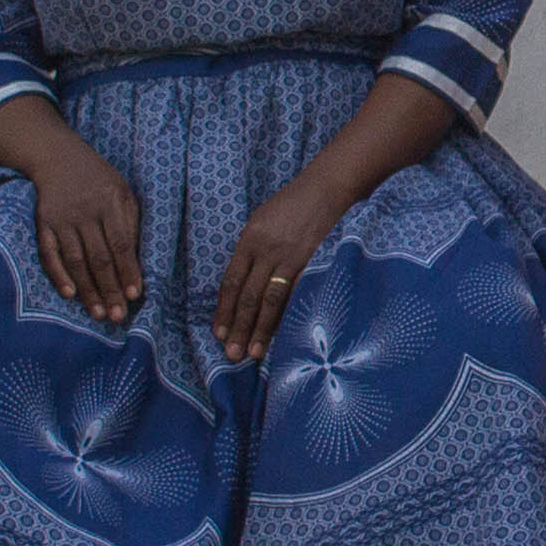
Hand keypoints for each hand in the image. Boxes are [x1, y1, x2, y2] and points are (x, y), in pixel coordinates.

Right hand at [22, 139, 141, 322]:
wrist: (57, 157)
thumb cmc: (99, 179)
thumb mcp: (123, 191)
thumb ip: (130, 222)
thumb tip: (137, 262)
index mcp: (111, 202)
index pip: (122, 243)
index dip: (128, 271)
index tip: (135, 295)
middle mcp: (85, 211)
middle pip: (99, 257)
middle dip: (110, 289)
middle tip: (118, 316)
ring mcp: (62, 218)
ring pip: (75, 260)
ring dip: (87, 289)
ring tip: (98, 313)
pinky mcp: (42, 223)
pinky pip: (49, 253)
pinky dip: (58, 275)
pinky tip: (69, 295)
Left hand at [214, 175, 350, 361]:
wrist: (326, 190)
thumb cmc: (291, 204)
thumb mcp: (261, 221)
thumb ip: (251, 250)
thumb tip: (243, 283)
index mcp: (249, 239)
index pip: (232, 282)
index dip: (224, 310)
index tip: (219, 333)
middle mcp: (266, 251)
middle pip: (248, 296)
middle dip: (239, 327)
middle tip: (231, 354)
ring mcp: (290, 258)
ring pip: (270, 301)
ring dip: (260, 329)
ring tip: (253, 353)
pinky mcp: (311, 263)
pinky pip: (295, 294)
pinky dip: (287, 316)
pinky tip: (282, 334)